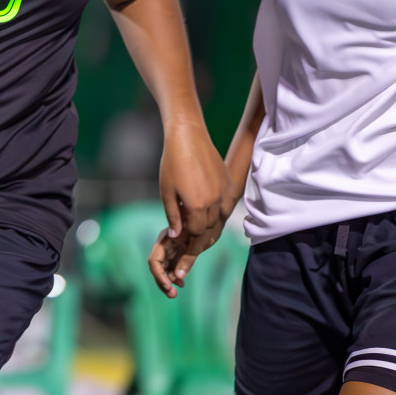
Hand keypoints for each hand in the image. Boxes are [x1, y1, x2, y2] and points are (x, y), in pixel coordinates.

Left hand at [148, 121, 226, 298]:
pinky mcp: (229, 185)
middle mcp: (215, 202)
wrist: (189, 137)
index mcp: (198, 206)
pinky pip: (226, 208)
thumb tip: (177, 236)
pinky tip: (210, 221)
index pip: (194, 234)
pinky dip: (218, 217)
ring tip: (199, 242)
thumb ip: (173, 216)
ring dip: (209, 232)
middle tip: (189, 258)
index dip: (187, 247)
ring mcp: (224, 193)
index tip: (180, 258)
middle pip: (208, 231)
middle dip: (198, 245)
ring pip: (219, 221)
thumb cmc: (172, 163)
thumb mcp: (167, 191)